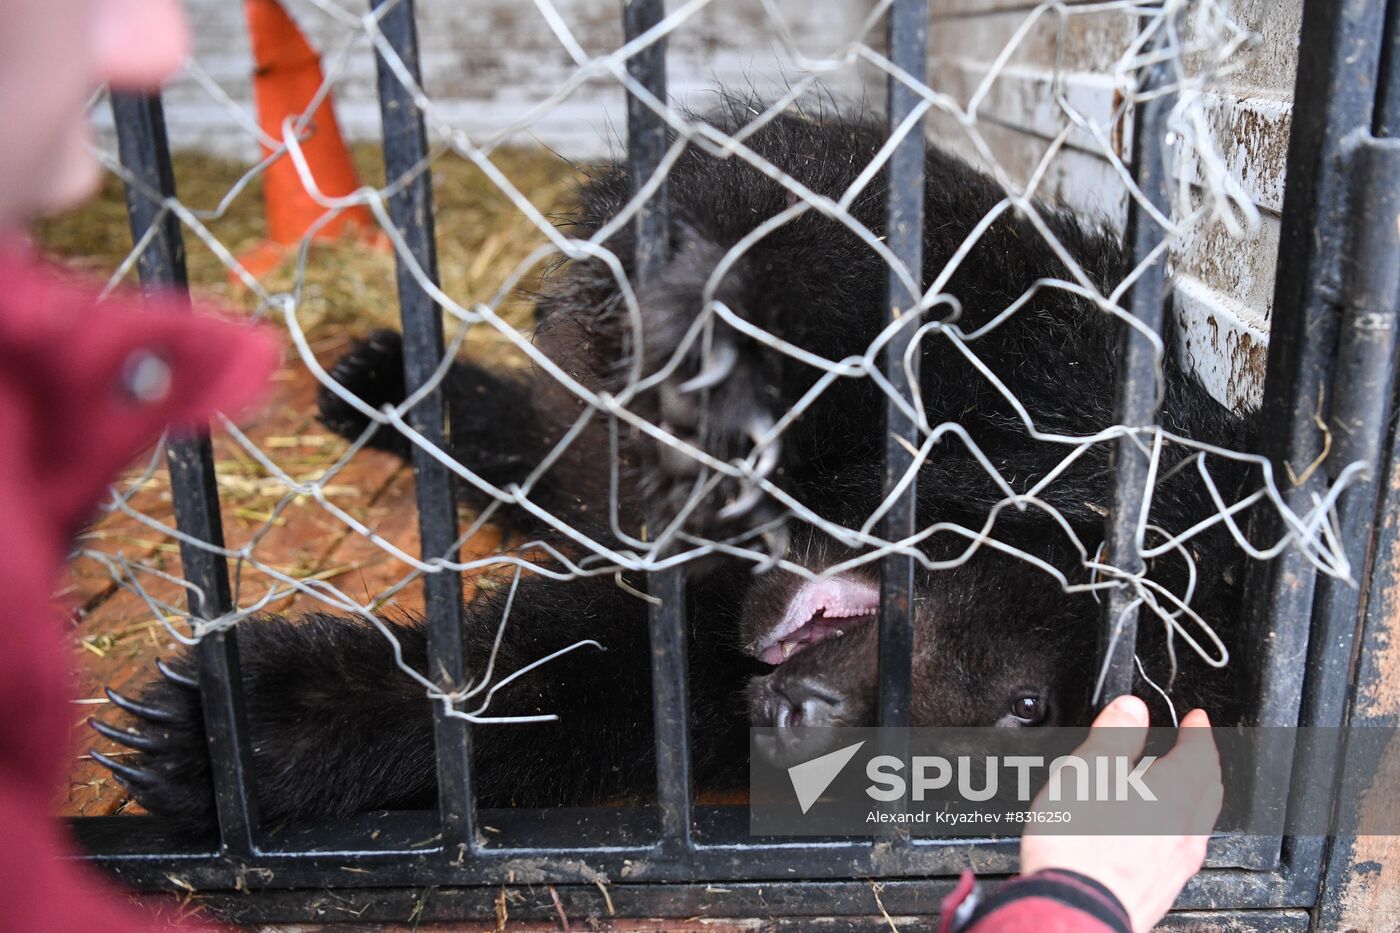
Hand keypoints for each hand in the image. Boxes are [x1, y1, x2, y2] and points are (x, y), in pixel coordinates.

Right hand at [1019, 695, 1222, 932]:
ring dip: (1194, 795)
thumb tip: (1131, 709)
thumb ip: (1113, 737)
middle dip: (1203, 763)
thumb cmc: (1076, 848)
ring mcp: (1176, 864)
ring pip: (1199, 821)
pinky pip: (1183, 847)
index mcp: (1170, 795)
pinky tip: (1156, 834)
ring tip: (1174, 787)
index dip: (1198, 731)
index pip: (1198, 754)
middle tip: (1194, 748)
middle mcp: (1183, 830)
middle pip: (1208, 789)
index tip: (1196, 720)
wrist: (1074, 912)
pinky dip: (1178, 826)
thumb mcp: (1085, 774)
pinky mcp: (1162, 888)